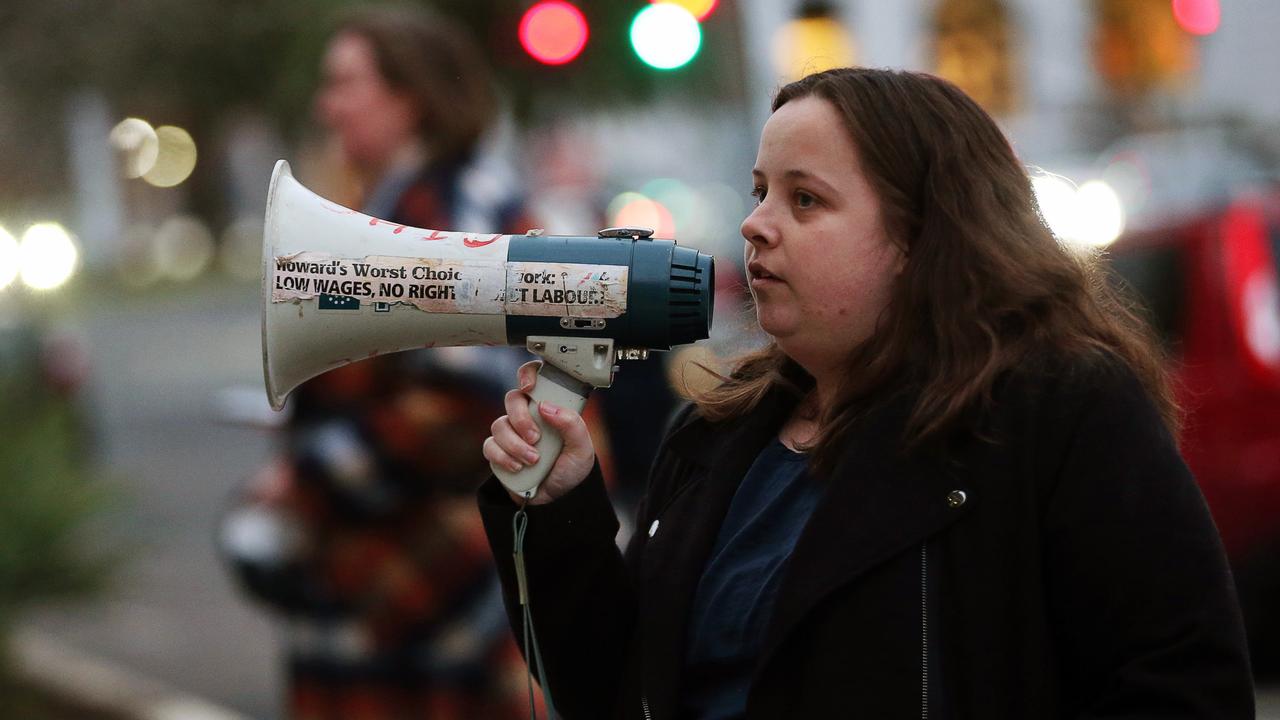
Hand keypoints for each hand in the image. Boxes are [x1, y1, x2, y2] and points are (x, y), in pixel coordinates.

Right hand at [483, 361, 595, 504]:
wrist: (556, 499)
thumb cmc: (570, 469)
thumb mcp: (582, 448)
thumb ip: (572, 424)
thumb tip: (546, 406)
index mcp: (549, 408)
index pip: (535, 379)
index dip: (528, 374)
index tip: (530, 387)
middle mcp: (528, 416)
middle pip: (512, 399)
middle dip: (521, 418)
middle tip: (535, 439)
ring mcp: (511, 432)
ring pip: (499, 425)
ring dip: (515, 444)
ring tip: (533, 461)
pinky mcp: (498, 451)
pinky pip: (490, 446)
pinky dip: (503, 457)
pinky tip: (518, 468)